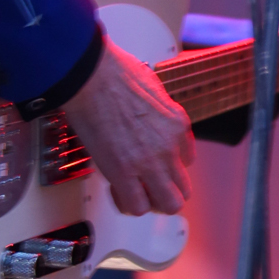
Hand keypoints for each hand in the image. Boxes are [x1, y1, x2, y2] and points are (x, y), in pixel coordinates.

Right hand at [64, 38, 193, 214]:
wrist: (92, 75)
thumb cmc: (114, 72)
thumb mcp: (153, 89)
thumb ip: (157, 113)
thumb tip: (148, 121)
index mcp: (178, 124)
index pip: (186, 160)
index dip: (167, 165)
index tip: (153, 163)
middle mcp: (170, 146)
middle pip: (183, 189)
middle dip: (165, 191)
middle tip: (147, 188)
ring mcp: (151, 161)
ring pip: (168, 204)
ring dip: (151, 203)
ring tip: (134, 194)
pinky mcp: (125, 171)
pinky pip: (137, 206)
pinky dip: (128, 204)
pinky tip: (117, 192)